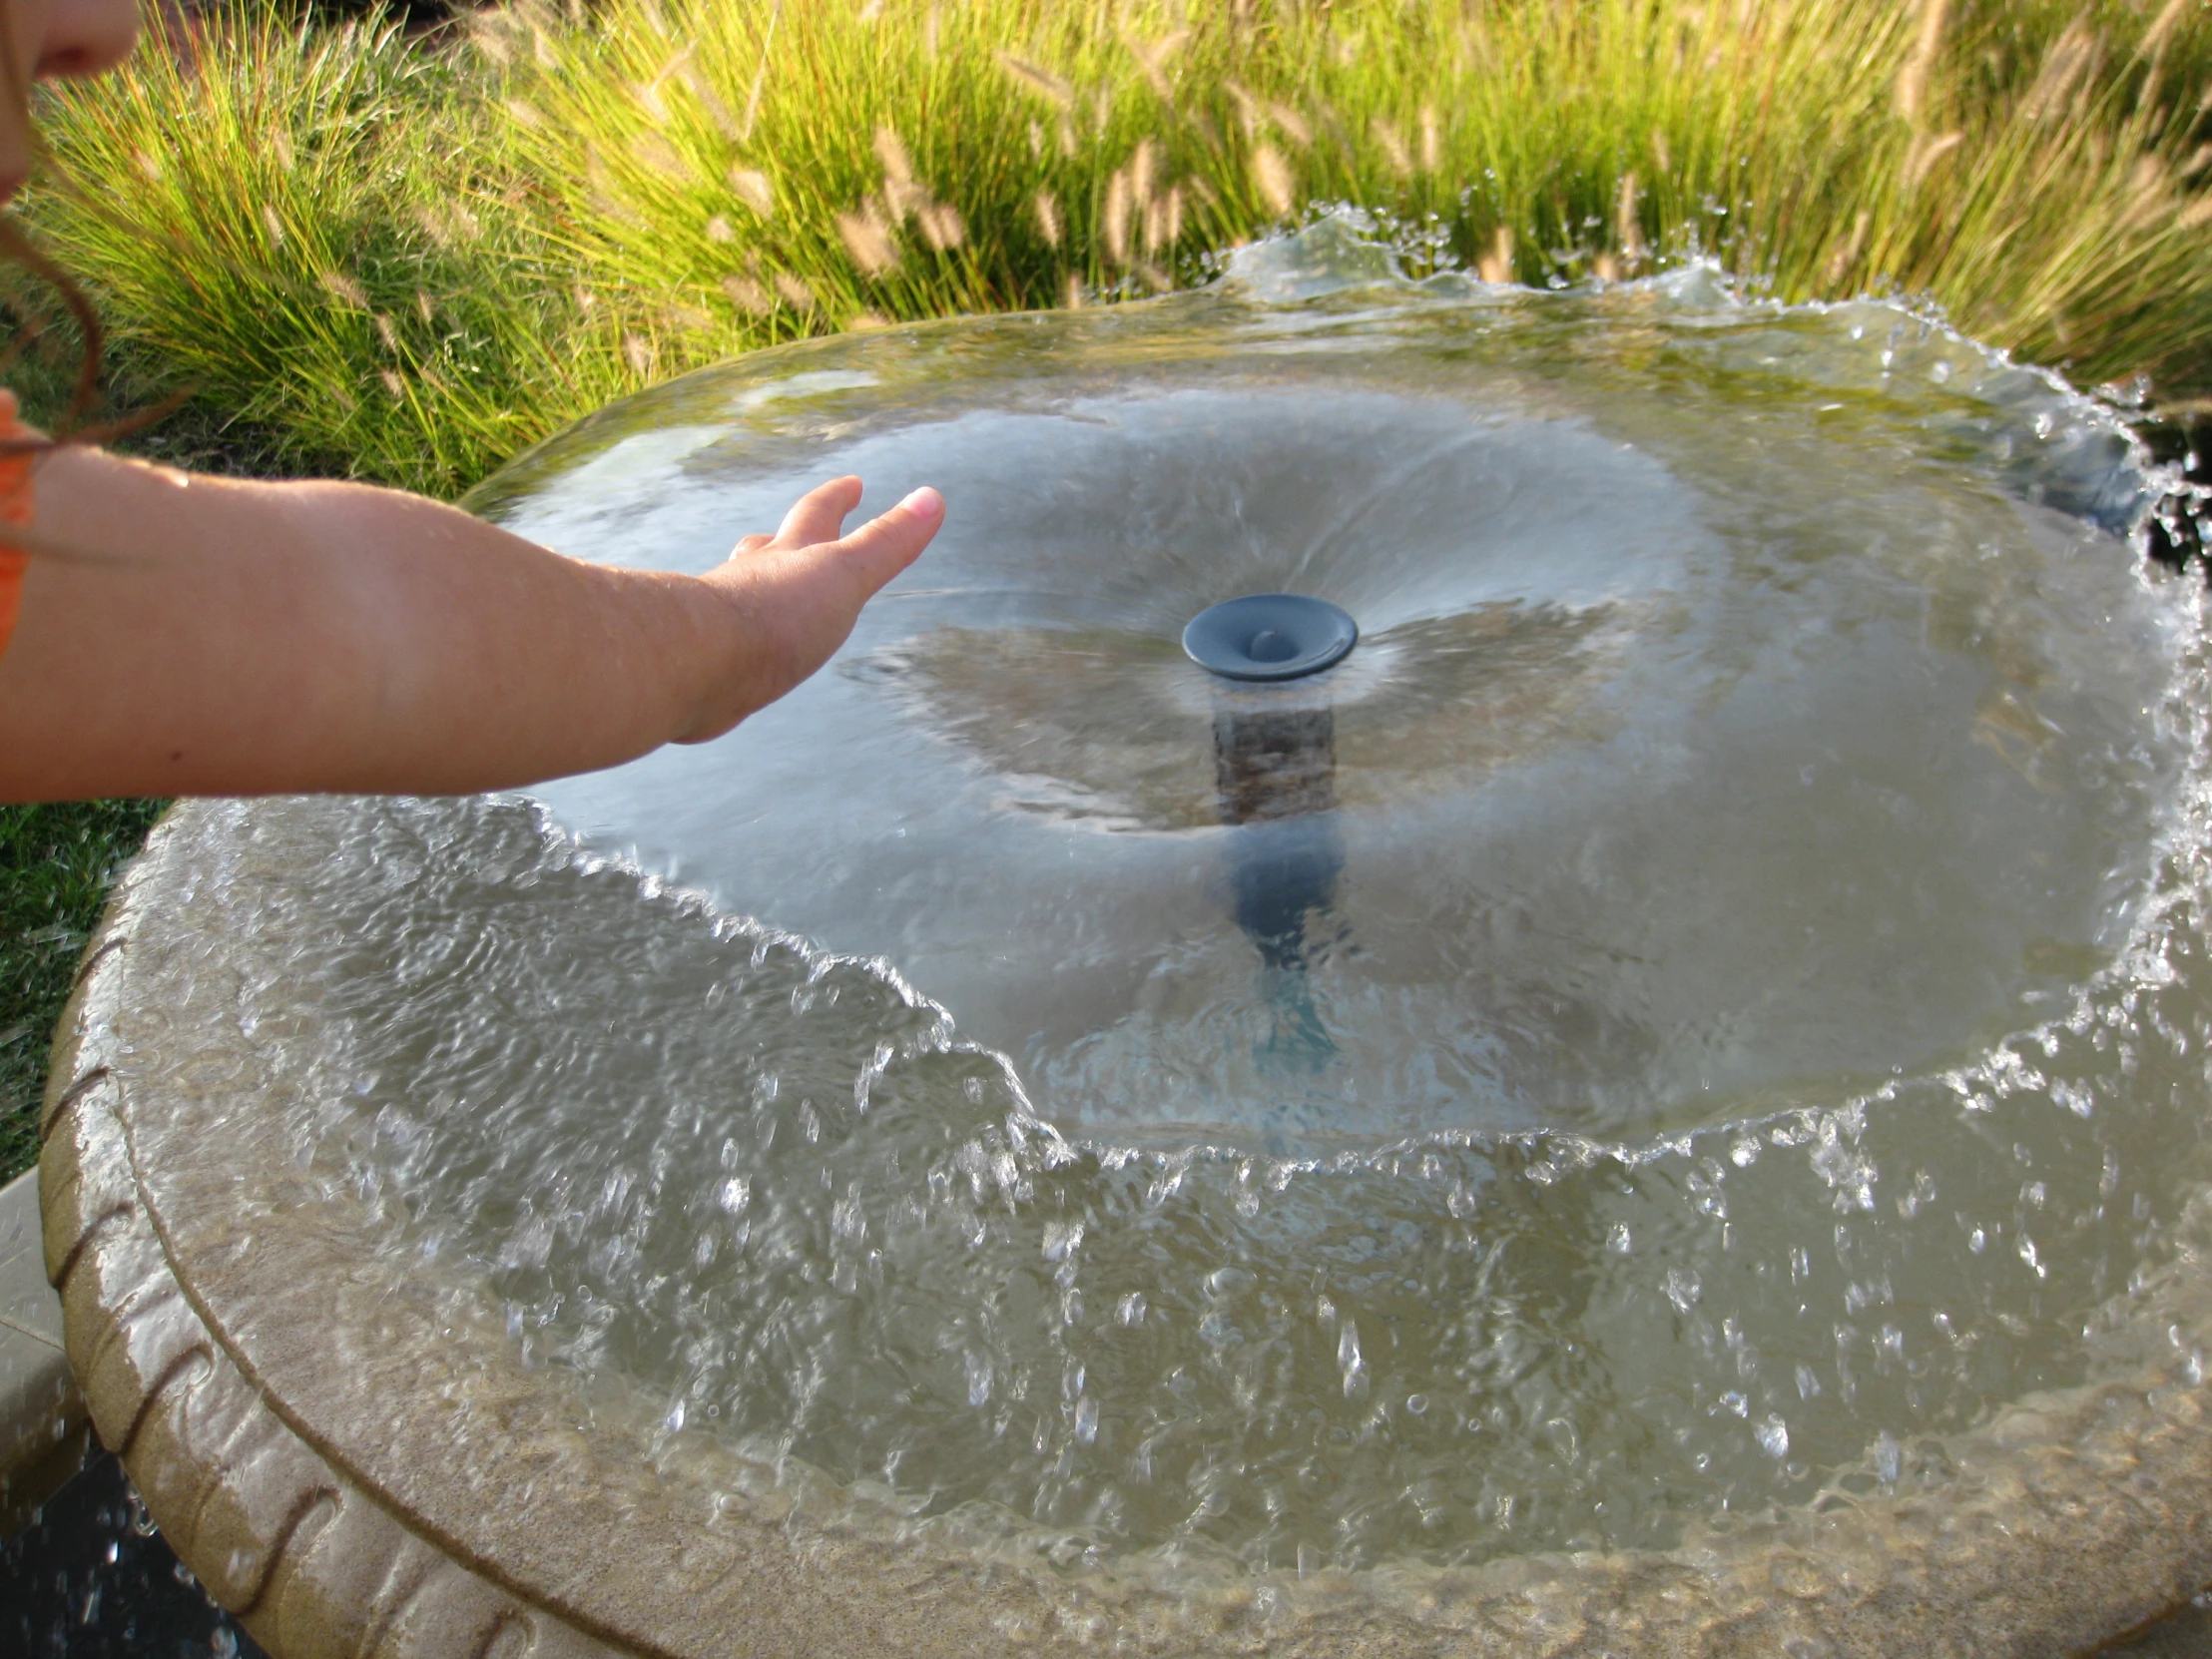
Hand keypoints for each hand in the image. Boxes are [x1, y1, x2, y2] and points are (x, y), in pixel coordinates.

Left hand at [675, 475, 942, 743]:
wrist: (694, 664)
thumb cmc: (773, 617)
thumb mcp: (843, 575)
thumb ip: (885, 543)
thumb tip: (932, 498)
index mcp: (790, 557)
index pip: (818, 513)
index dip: (839, 497)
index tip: (853, 483)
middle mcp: (753, 580)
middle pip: (771, 546)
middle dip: (791, 536)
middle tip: (799, 528)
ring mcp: (726, 621)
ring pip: (743, 592)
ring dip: (756, 586)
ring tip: (762, 590)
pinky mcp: (708, 663)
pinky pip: (726, 644)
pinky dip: (737, 639)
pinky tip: (737, 653)